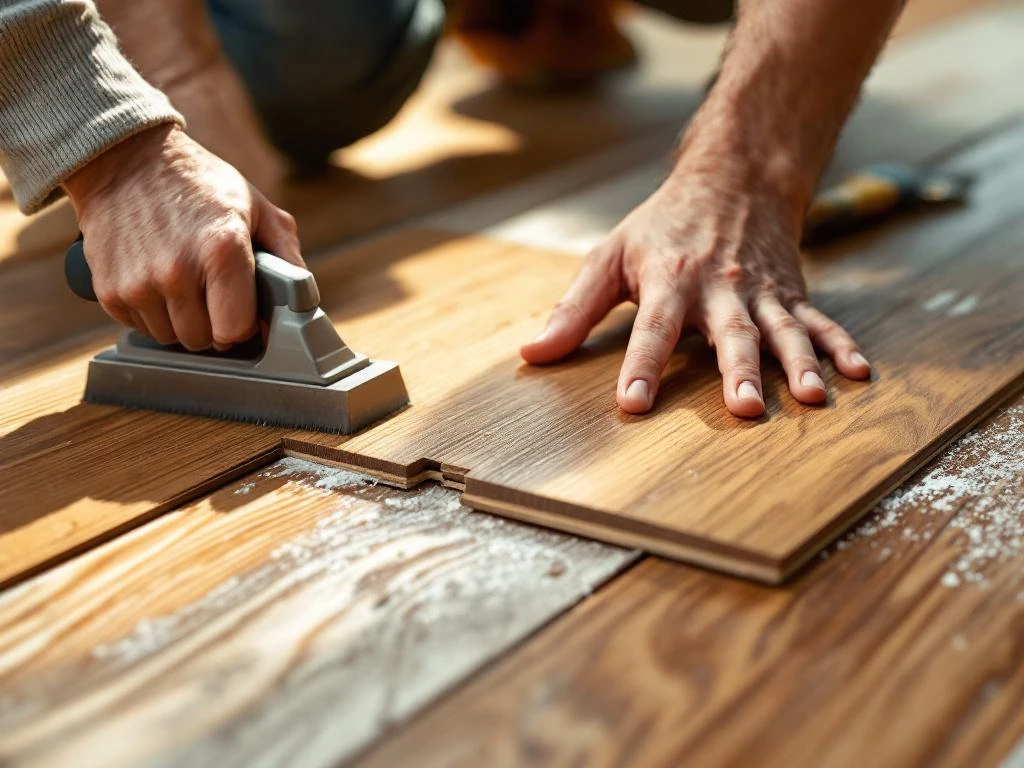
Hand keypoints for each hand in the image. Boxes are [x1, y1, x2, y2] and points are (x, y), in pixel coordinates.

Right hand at [63, 124, 301, 350]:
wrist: (126, 159)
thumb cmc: (200, 184)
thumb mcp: (257, 207)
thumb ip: (286, 254)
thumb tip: (302, 298)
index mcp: (222, 250)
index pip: (234, 330)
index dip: (242, 327)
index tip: (241, 315)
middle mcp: (177, 271)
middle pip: (203, 340)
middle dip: (212, 325)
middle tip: (211, 294)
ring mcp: (138, 283)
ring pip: (171, 338)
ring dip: (181, 321)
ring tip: (183, 283)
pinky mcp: (108, 291)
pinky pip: (140, 327)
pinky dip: (151, 313)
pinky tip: (156, 280)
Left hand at [520, 169, 871, 417]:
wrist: (733, 177)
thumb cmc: (661, 226)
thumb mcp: (610, 257)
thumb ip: (574, 309)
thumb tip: (532, 353)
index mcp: (669, 281)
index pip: (651, 330)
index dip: (642, 366)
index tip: (633, 404)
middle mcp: (719, 289)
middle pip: (728, 334)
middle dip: (737, 371)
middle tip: (744, 408)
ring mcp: (761, 293)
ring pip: (782, 331)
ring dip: (798, 364)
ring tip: (812, 398)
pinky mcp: (791, 294)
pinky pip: (820, 322)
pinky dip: (840, 347)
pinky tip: (859, 375)